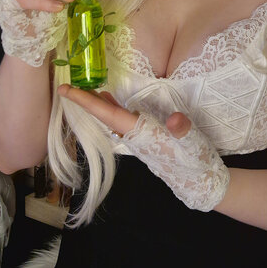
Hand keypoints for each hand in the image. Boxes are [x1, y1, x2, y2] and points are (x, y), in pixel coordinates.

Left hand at [58, 86, 228, 211]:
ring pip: (110, 118)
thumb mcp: (194, 143)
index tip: (66, 91)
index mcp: (140, 134)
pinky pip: (121, 119)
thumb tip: (177, 120)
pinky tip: (110, 101)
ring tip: (84, 89)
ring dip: (96, 105)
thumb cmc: (196, 160)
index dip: (86, 102)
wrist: (200, 181)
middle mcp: (134, 136)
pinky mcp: (145, 138)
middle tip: (65, 87)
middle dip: (85, 102)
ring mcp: (138, 138)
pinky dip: (112, 108)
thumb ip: (184, 130)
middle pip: (103, 117)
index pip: (107, 115)